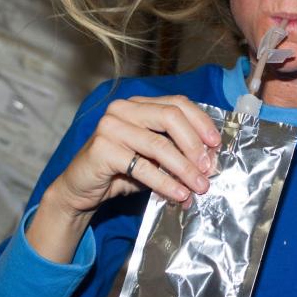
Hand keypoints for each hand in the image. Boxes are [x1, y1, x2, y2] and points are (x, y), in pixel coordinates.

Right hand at [27, 95, 220, 262]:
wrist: (80, 189)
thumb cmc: (120, 171)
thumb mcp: (152, 157)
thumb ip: (176, 152)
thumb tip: (210, 162)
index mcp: (139, 104)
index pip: (177, 103)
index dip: (200, 122)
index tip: (216, 144)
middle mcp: (123, 109)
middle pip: (171, 117)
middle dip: (195, 144)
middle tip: (208, 168)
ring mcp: (110, 126)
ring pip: (159, 144)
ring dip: (184, 168)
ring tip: (199, 186)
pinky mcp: (102, 148)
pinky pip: (142, 166)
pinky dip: (164, 182)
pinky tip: (178, 194)